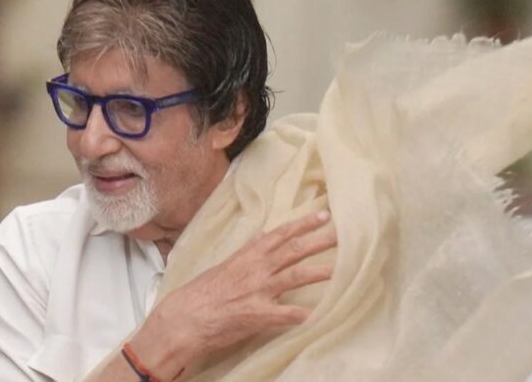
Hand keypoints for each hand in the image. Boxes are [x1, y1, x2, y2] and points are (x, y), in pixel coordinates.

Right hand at [132, 210, 335, 376]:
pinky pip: (286, 313)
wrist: (186, 316)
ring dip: (320, 271)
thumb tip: (265, 233)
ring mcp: (259, 291)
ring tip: (344, 267)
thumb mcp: (227, 264)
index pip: (282, 234)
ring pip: (296, 276)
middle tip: (345, 233)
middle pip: (295, 250)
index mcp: (250, 256)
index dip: (304, 224)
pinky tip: (321, 314)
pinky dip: (303, 314)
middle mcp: (258, 269)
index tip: (324, 215)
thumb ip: (249, 250)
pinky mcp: (258, 315)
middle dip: (320, 241)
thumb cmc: (205, 291)